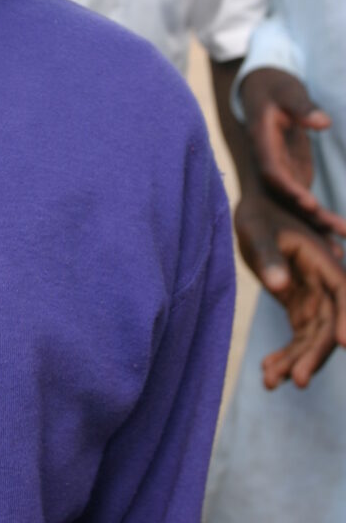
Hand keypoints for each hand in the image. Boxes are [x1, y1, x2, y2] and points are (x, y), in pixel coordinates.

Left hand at [234, 192, 345, 388]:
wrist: (254, 209)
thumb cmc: (257, 216)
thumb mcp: (257, 232)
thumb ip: (269, 256)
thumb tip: (279, 286)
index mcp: (321, 260)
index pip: (344, 292)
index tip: (344, 344)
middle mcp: (323, 282)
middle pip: (329, 324)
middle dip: (315, 354)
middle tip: (298, 380)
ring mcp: (313, 297)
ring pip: (313, 337)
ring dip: (297, 361)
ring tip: (270, 381)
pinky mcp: (300, 306)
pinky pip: (299, 337)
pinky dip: (286, 355)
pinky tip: (267, 372)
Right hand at [240, 66, 345, 236]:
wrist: (265, 88)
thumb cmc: (275, 86)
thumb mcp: (288, 90)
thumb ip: (303, 106)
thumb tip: (323, 122)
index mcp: (261, 141)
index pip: (271, 170)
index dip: (288, 188)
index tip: (308, 203)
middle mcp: (269, 160)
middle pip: (283, 193)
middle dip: (304, 212)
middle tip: (329, 227)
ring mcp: (281, 167)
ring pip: (294, 199)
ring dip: (316, 220)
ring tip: (342, 236)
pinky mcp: (293, 172)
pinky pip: (305, 196)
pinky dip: (321, 214)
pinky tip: (341, 230)